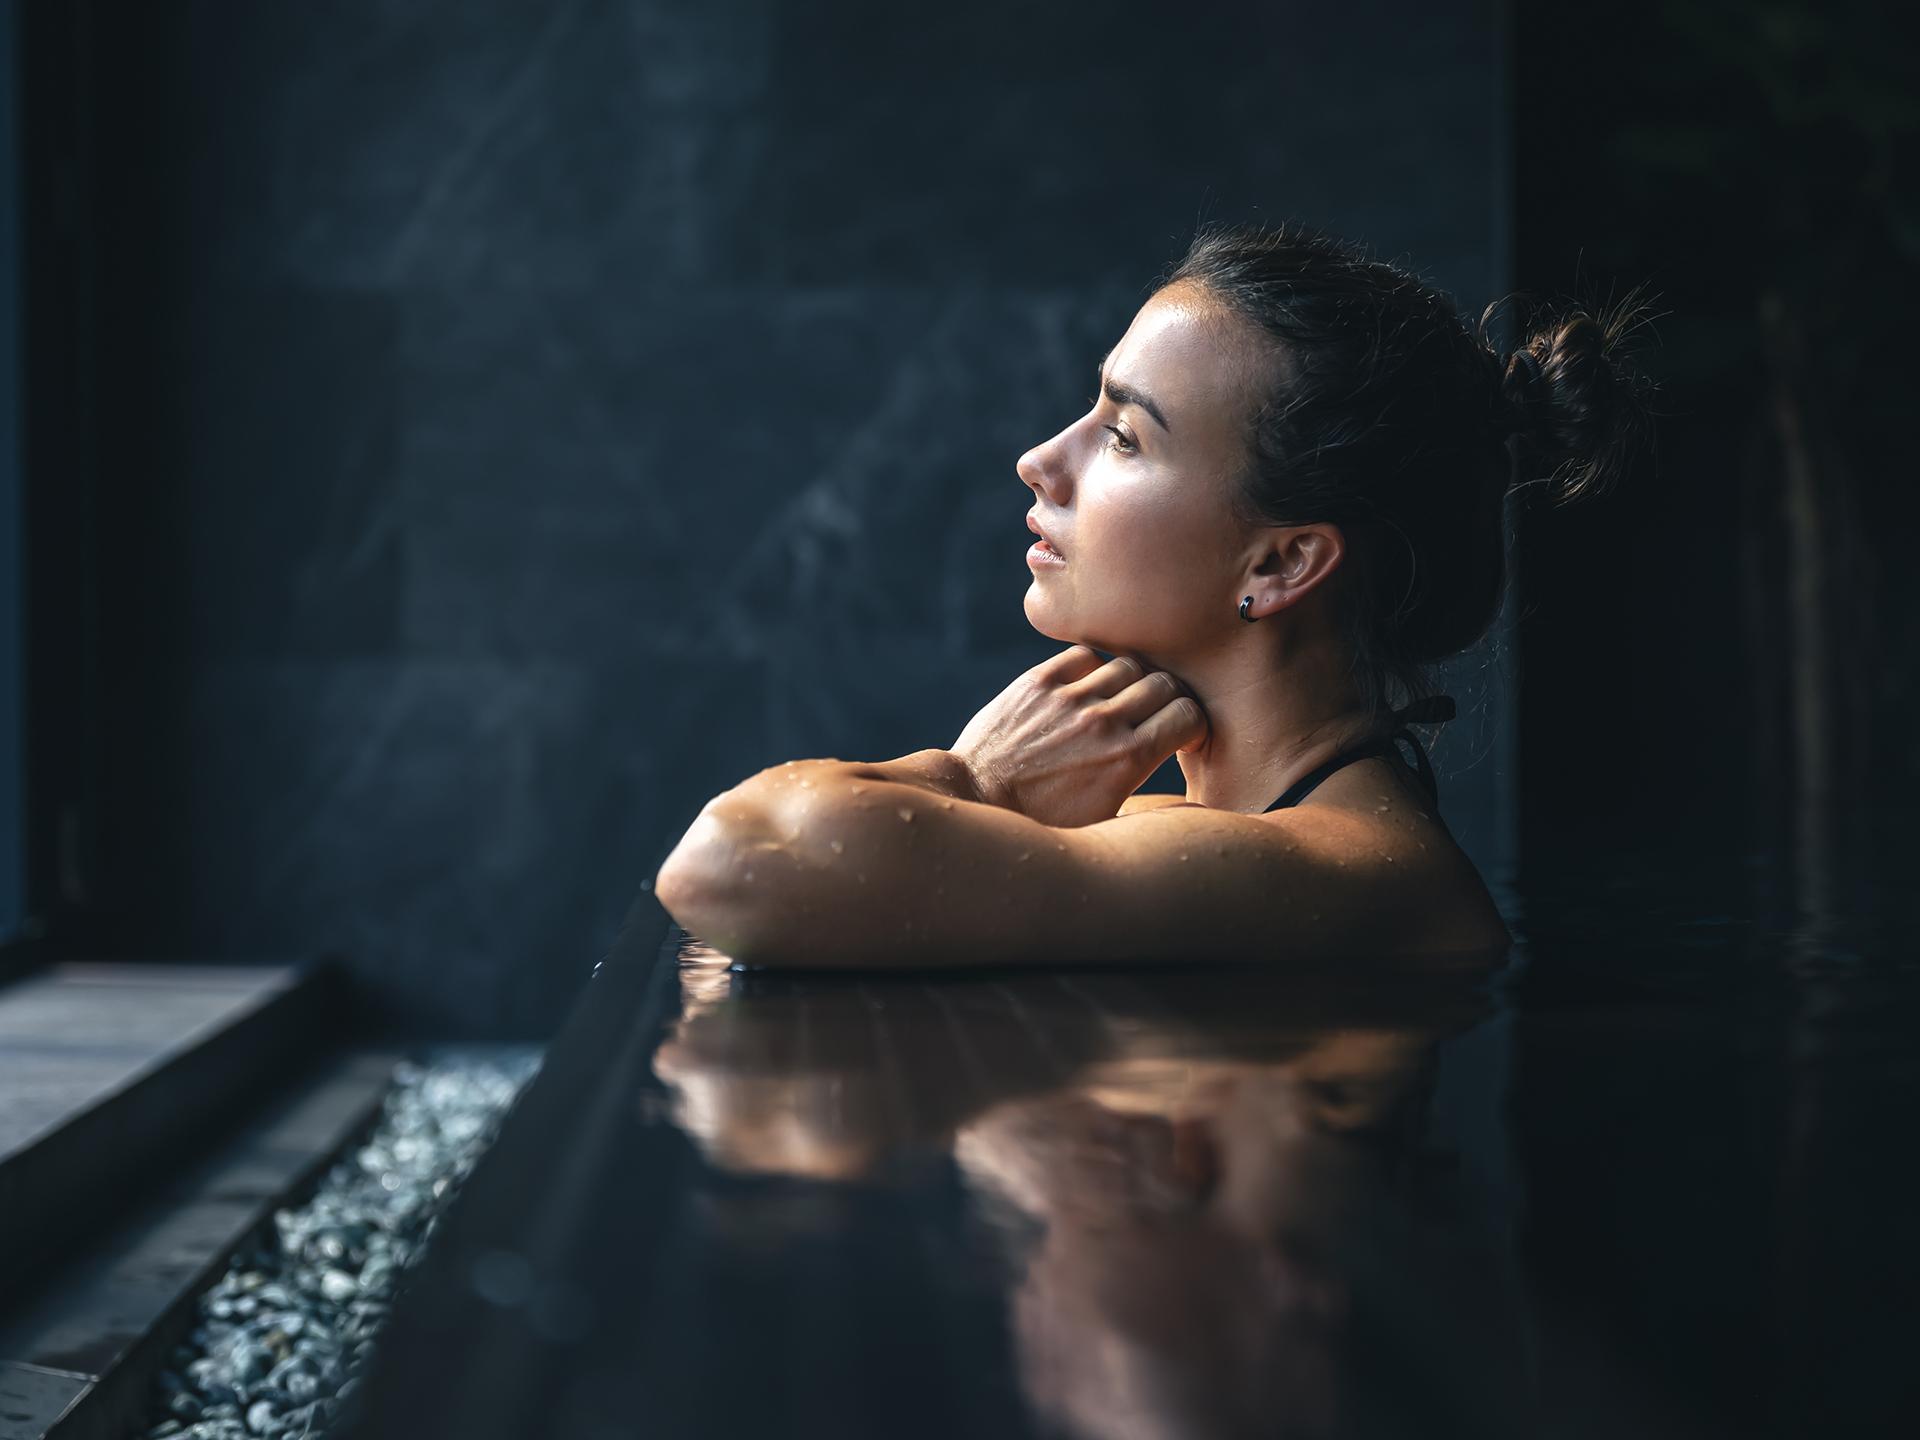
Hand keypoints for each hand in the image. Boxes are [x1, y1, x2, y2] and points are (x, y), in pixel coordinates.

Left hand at [950, 645, 1208, 826]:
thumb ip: (1148, 796)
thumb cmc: (1043, 824)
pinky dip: (1092, 668)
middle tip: (1155, 716)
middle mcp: (1103, 722)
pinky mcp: (1037, 683)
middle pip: (1165, 684)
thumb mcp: (1105, 822)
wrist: (977, 801)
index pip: (1189, 715)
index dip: (1191, 725)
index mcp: (1128, 759)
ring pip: (1128, 665)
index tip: (1181, 735)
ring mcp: (1068, 698)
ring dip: (1132, 682)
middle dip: (1168, 700)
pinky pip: (1084, 656)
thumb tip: (1182, 788)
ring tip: (1119, 702)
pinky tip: (1085, 690)